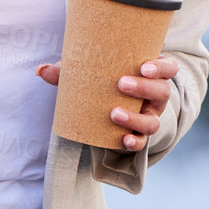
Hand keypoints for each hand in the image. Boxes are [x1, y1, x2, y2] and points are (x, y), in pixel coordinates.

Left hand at [35, 55, 176, 151]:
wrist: (112, 108)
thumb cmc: (104, 81)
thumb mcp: (91, 73)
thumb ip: (68, 71)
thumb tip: (40, 70)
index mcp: (150, 75)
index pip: (168, 68)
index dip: (161, 67)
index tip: (144, 66)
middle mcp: (155, 97)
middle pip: (162, 92)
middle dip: (144, 88)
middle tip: (121, 83)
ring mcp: (149, 117)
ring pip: (153, 121)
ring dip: (135, 119)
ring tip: (114, 113)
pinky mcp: (139, 136)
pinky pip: (142, 142)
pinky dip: (134, 142)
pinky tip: (123, 140)